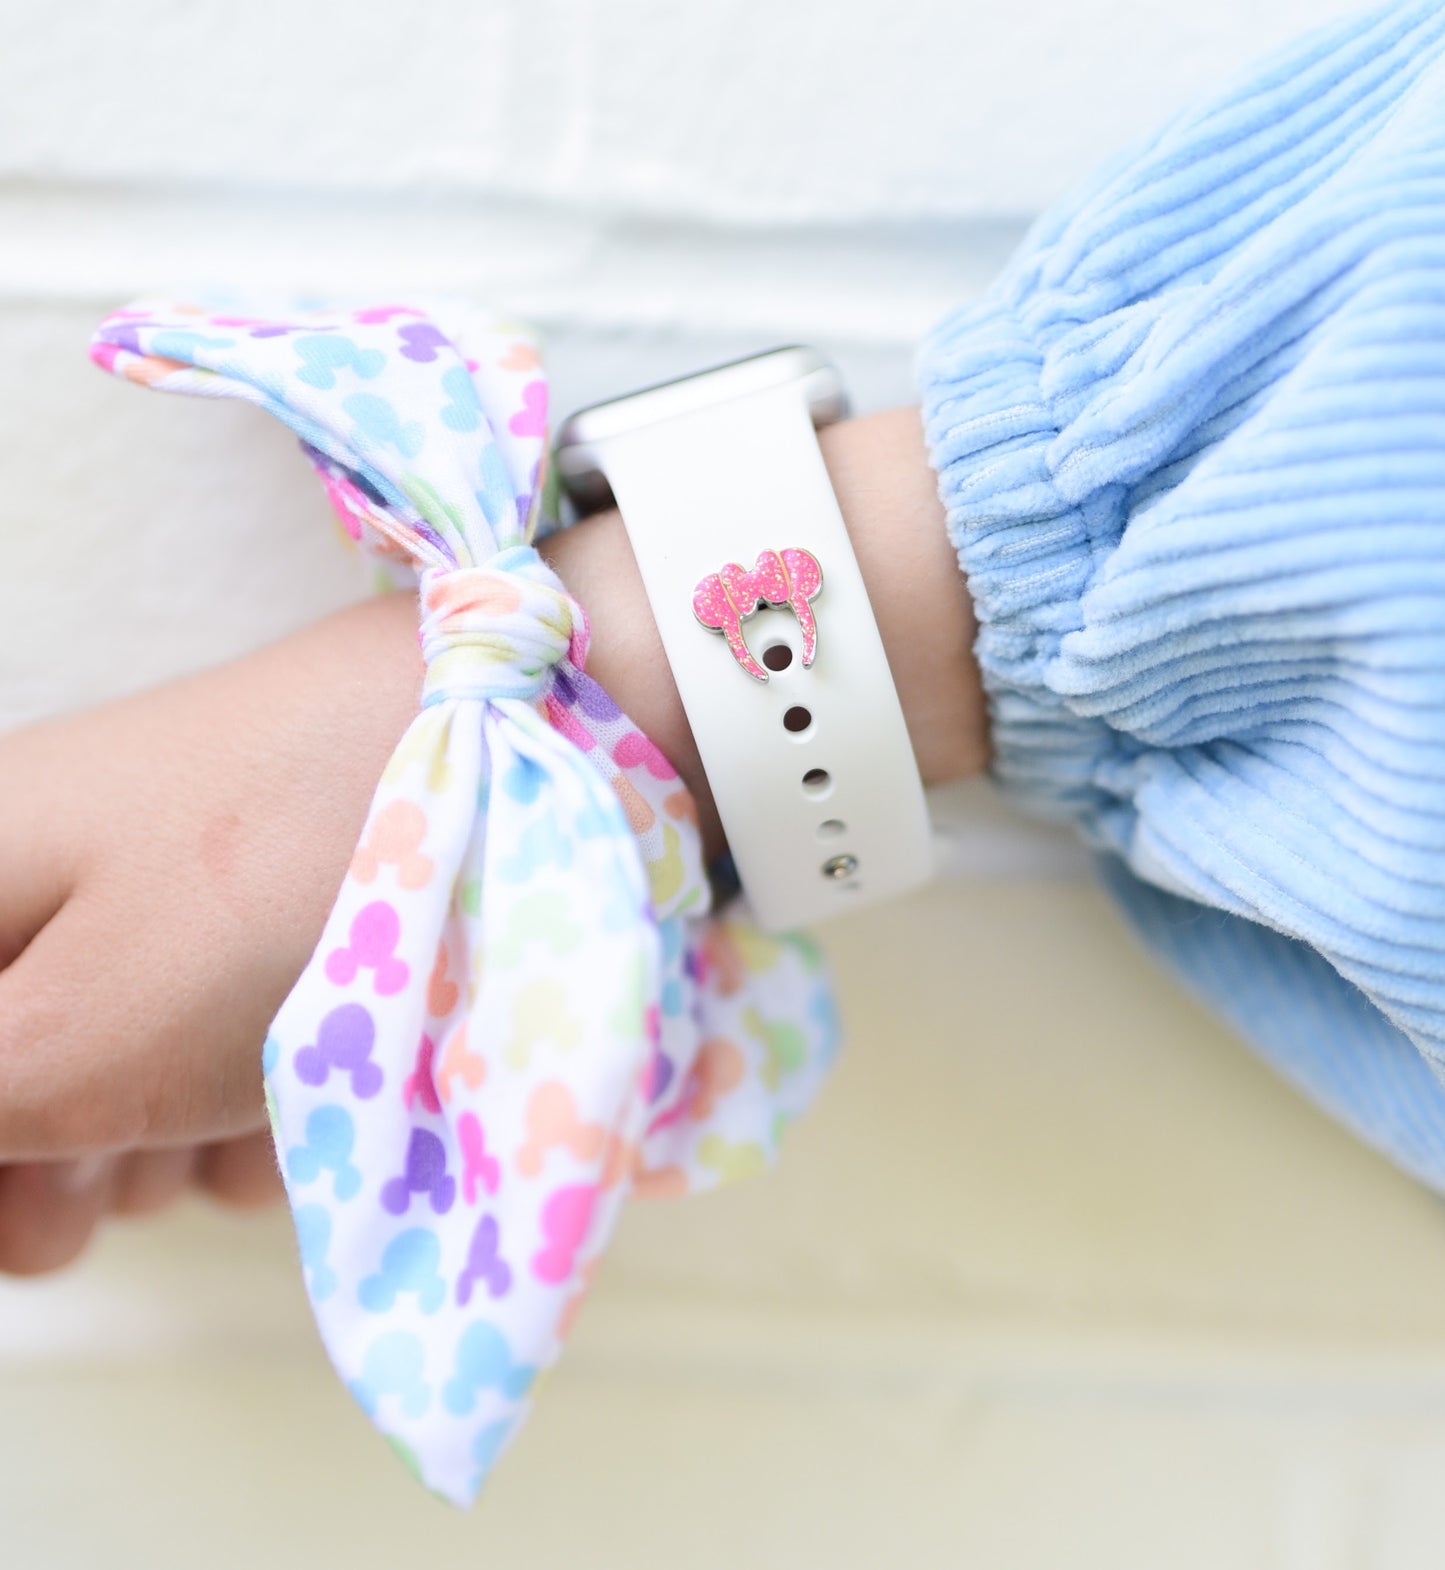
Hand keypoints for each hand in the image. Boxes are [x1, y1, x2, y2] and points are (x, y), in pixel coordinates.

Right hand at [0, 406, 985, 1273]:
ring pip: (121, 1077)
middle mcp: (62, 870)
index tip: (33, 1204)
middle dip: (60, 1154)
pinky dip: (266, 1098)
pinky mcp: (282, 921)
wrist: (528, 750)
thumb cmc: (287, 886)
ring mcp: (178, 897)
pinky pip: (230, 1053)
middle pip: (16, 1074)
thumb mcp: (73, 1031)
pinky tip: (322, 1091)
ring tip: (247, 1104)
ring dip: (172, 1136)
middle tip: (118, 1179)